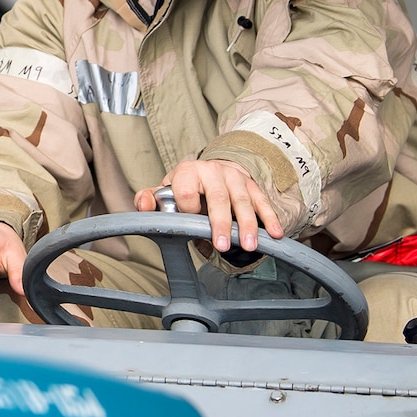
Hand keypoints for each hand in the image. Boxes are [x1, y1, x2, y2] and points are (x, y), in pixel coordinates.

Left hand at [136, 159, 282, 252]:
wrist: (213, 171)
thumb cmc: (187, 187)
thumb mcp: (166, 191)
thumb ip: (151, 199)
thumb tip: (142, 204)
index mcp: (189, 171)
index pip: (187, 191)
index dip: (187, 209)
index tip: (190, 226)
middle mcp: (213, 171)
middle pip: (218, 197)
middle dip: (221, 222)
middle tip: (222, 245)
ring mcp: (236, 178)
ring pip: (242, 201)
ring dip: (247, 224)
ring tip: (248, 245)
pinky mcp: (252, 186)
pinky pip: (262, 202)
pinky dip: (269, 218)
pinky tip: (274, 234)